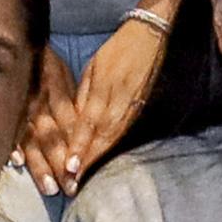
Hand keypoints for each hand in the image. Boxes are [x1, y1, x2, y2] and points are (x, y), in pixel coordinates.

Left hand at [31, 11, 173, 192]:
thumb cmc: (118, 51)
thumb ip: (84, 95)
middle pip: (100, 136)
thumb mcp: (95, 67)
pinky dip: (116, 150)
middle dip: (87, 161)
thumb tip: (72, 122)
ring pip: (114, 138)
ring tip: (87, 179)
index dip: (79, 144)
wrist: (152, 37)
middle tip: (73, 184)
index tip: (70, 166)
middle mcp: (117, 100)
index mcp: (102, 87)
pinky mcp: (144, 110)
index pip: (88, 122)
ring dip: (101, 160)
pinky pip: (127, 133)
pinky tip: (108, 164)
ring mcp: (133, 107)